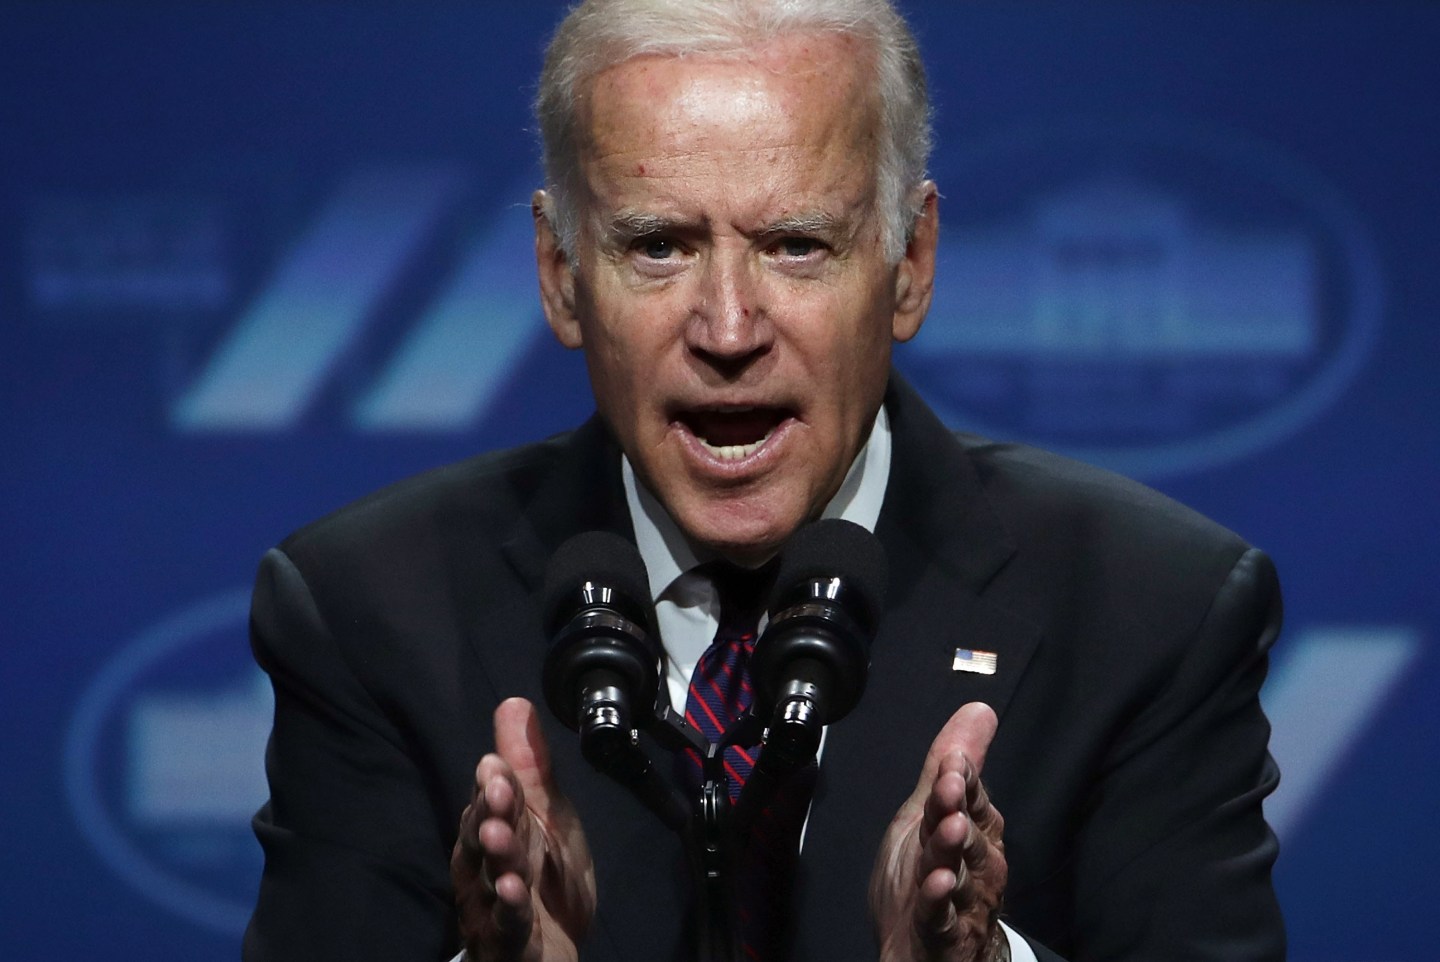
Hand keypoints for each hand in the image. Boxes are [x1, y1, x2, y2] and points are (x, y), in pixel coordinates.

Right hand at [451, 698, 595, 961]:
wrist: (557, 948)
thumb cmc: (545, 877)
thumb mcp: (548, 815)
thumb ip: (530, 766)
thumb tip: (514, 703)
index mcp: (493, 830)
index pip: (490, 801)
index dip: (493, 784)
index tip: (494, 763)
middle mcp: (482, 866)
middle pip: (483, 835)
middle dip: (491, 812)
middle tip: (499, 790)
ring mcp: (489, 906)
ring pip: (488, 877)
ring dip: (495, 855)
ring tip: (500, 835)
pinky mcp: (506, 942)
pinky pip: (506, 925)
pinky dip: (508, 908)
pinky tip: (512, 890)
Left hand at [870, 702, 1007, 961]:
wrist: (927, 951)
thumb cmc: (931, 878)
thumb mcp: (931, 814)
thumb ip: (951, 768)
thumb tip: (979, 709)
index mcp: (975, 830)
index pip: (970, 796)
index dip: (960, 778)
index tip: (952, 759)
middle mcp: (978, 863)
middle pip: (967, 831)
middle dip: (957, 808)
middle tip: (948, 788)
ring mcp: (964, 900)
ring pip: (959, 871)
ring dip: (951, 849)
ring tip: (948, 830)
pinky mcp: (944, 933)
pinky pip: (942, 915)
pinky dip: (938, 899)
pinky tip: (937, 883)